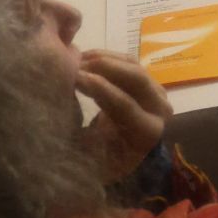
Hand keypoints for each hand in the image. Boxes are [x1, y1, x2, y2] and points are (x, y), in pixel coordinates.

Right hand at [75, 49, 171, 181]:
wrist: (121, 156)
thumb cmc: (102, 160)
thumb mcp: (89, 156)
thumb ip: (80, 136)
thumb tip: (58, 112)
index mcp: (146, 131)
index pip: (124, 104)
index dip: (99, 87)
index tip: (74, 77)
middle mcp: (159, 109)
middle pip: (136, 78)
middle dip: (103, 67)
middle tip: (73, 65)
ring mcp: (156, 92)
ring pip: (133, 66)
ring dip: (103, 59)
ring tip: (75, 59)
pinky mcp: (148, 81)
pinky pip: (129, 62)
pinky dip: (107, 56)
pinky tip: (85, 57)